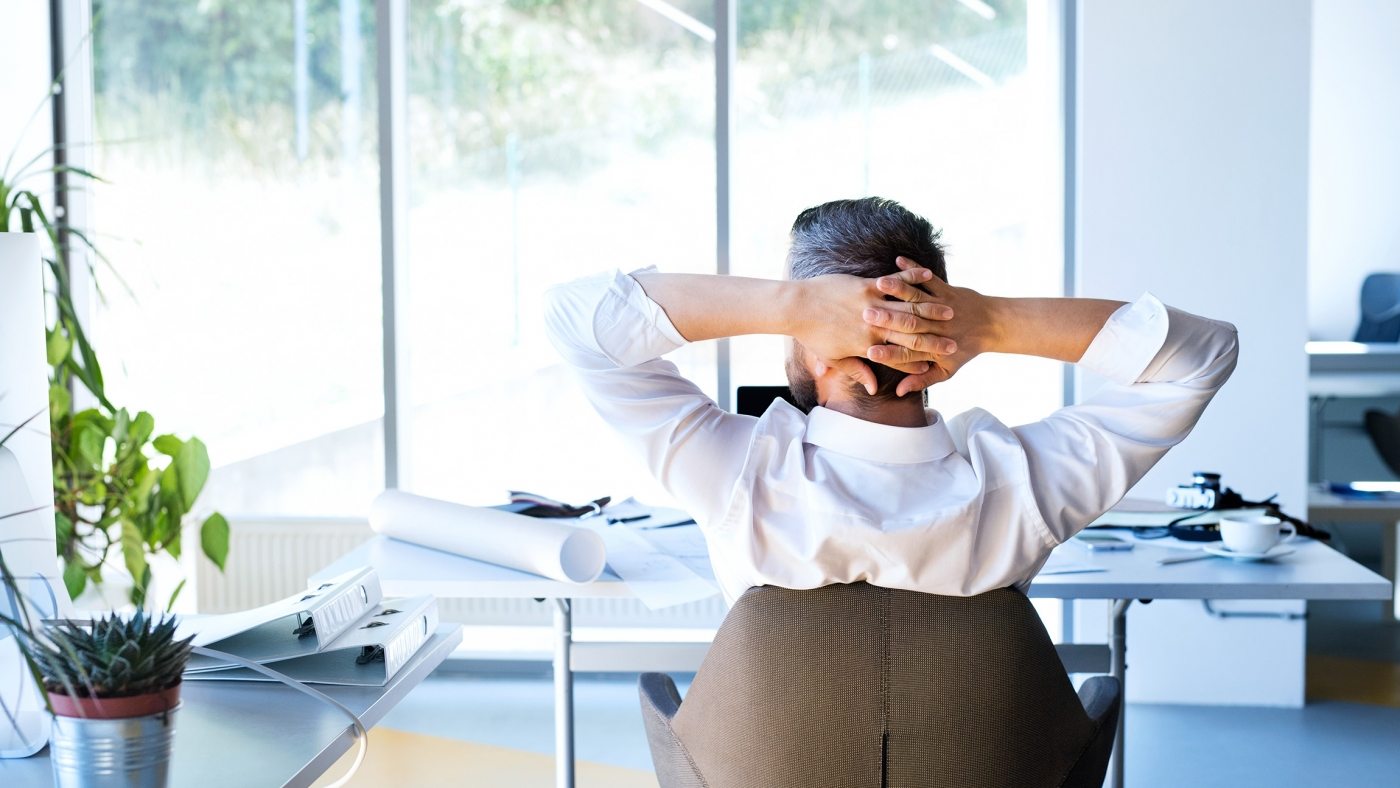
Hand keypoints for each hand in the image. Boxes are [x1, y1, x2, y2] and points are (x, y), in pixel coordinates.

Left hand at [790, 267, 953, 393]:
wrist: (797, 307)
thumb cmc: (813, 334)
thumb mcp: (833, 357)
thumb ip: (857, 370)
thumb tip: (872, 386)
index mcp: (867, 345)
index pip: (901, 357)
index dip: (921, 361)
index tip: (938, 364)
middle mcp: (874, 326)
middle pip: (911, 334)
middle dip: (935, 339)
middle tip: (955, 341)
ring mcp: (872, 304)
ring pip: (908, 307)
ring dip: (931, 309)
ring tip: (950, 311)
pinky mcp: (866, 285)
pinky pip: (895, 282)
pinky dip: (912, 277)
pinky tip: (928, 275)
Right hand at [861, 257, 998, 395]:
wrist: (993, 325)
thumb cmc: (964, 349)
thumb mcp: (946, 370)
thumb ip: (922, 381)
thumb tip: (899, 392)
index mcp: (934, 349)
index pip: (907, 354)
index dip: (889, 354)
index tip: (870, 352)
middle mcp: (937, 328)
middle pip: (908, 325)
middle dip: (887, 319)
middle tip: (865, 315)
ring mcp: (942, 307)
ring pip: (917, 298)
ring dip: (898, 290)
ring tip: (879, 284)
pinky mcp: (947, 290)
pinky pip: (929, 279)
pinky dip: (914, 269)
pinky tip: (898, 260)